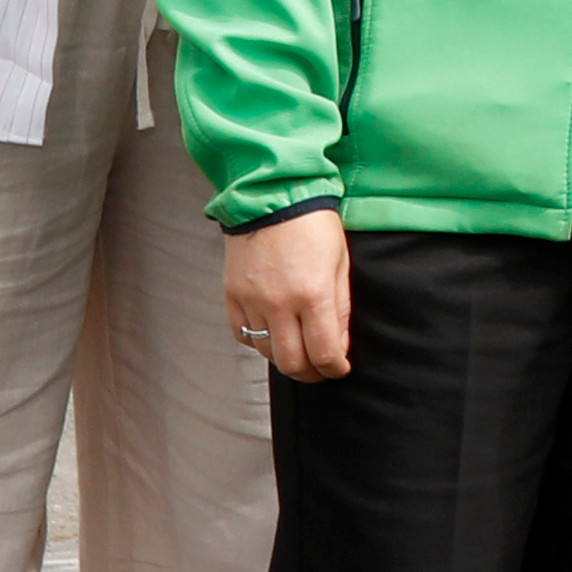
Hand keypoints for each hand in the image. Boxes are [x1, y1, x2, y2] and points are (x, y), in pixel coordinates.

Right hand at [222, 208, 354, 380]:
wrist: (272, 197)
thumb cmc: (313, 226)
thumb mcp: (340, 264)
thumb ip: (340, 308)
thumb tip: (338, 343)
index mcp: (313, 294)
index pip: (323, 352)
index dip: (335, 368)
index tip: (340, 369)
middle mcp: (279, 303)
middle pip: (291, 362)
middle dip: (311, 374)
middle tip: (321, 370)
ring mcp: (251, 301)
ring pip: (265, 352)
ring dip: (285, 359)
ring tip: (299, 353)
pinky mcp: (231, 296)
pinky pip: (243, 334)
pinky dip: (259, 342)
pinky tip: (273, 335)